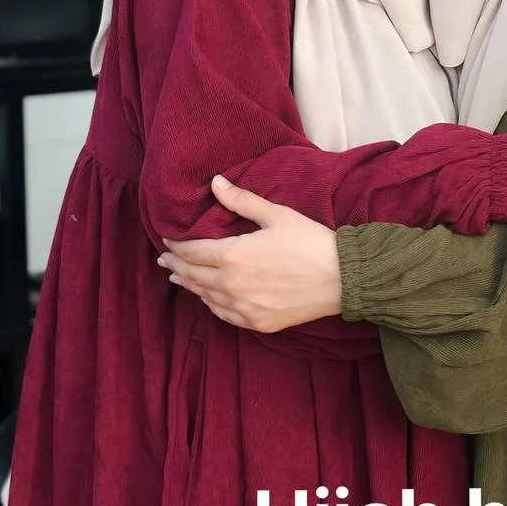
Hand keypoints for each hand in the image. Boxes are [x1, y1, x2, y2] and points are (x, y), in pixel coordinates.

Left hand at [157, 176, 340, 331]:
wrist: (341, 279)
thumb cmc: (311, 242)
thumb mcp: (276, 215)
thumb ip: (241, 201)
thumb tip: (215, 182)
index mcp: (233, 256)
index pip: (193, 251)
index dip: (177, 245)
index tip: (167, 240)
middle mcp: (231, 285)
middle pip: (193, 276)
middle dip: (176, 265)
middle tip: (165, 260)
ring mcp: (243, 308)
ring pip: (205, 297)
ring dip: (190, 286)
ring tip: (179, 278)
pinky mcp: (257, 323)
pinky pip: (224, 315)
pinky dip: (210, 304)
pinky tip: (208, 299)